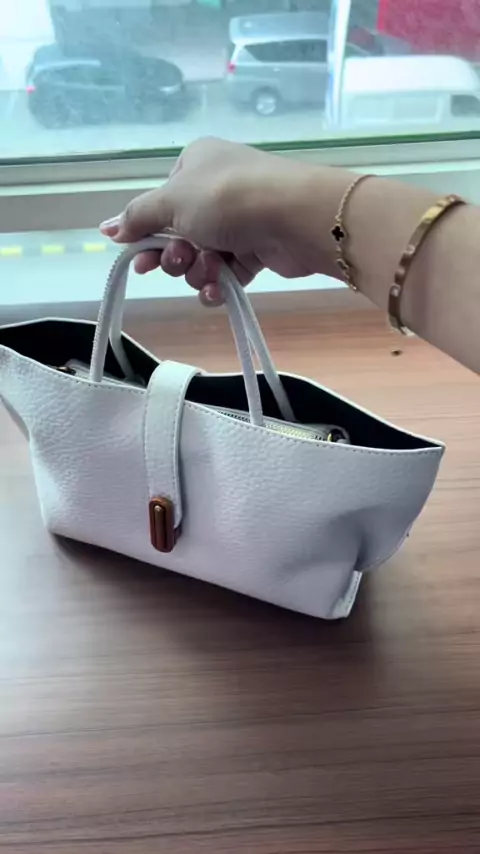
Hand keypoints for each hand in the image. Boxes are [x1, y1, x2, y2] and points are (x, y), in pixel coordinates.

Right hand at [99, 137, 340, 305]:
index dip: (147, 233)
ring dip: (198, 271)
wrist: (295, 216)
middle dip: (174, 256)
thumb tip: (105, 228)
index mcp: (196, 164)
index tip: (137, 257)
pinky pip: (227, 272)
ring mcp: (240, 220)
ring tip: (208, 271)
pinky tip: (216, 292)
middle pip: (179, 233)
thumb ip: (137, 217)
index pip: (161, 203)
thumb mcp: (172, 201)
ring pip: (202, 256)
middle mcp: (217, 189)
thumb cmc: (227, 198)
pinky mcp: (259, 249)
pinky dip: (218, 284)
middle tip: (176, 263)